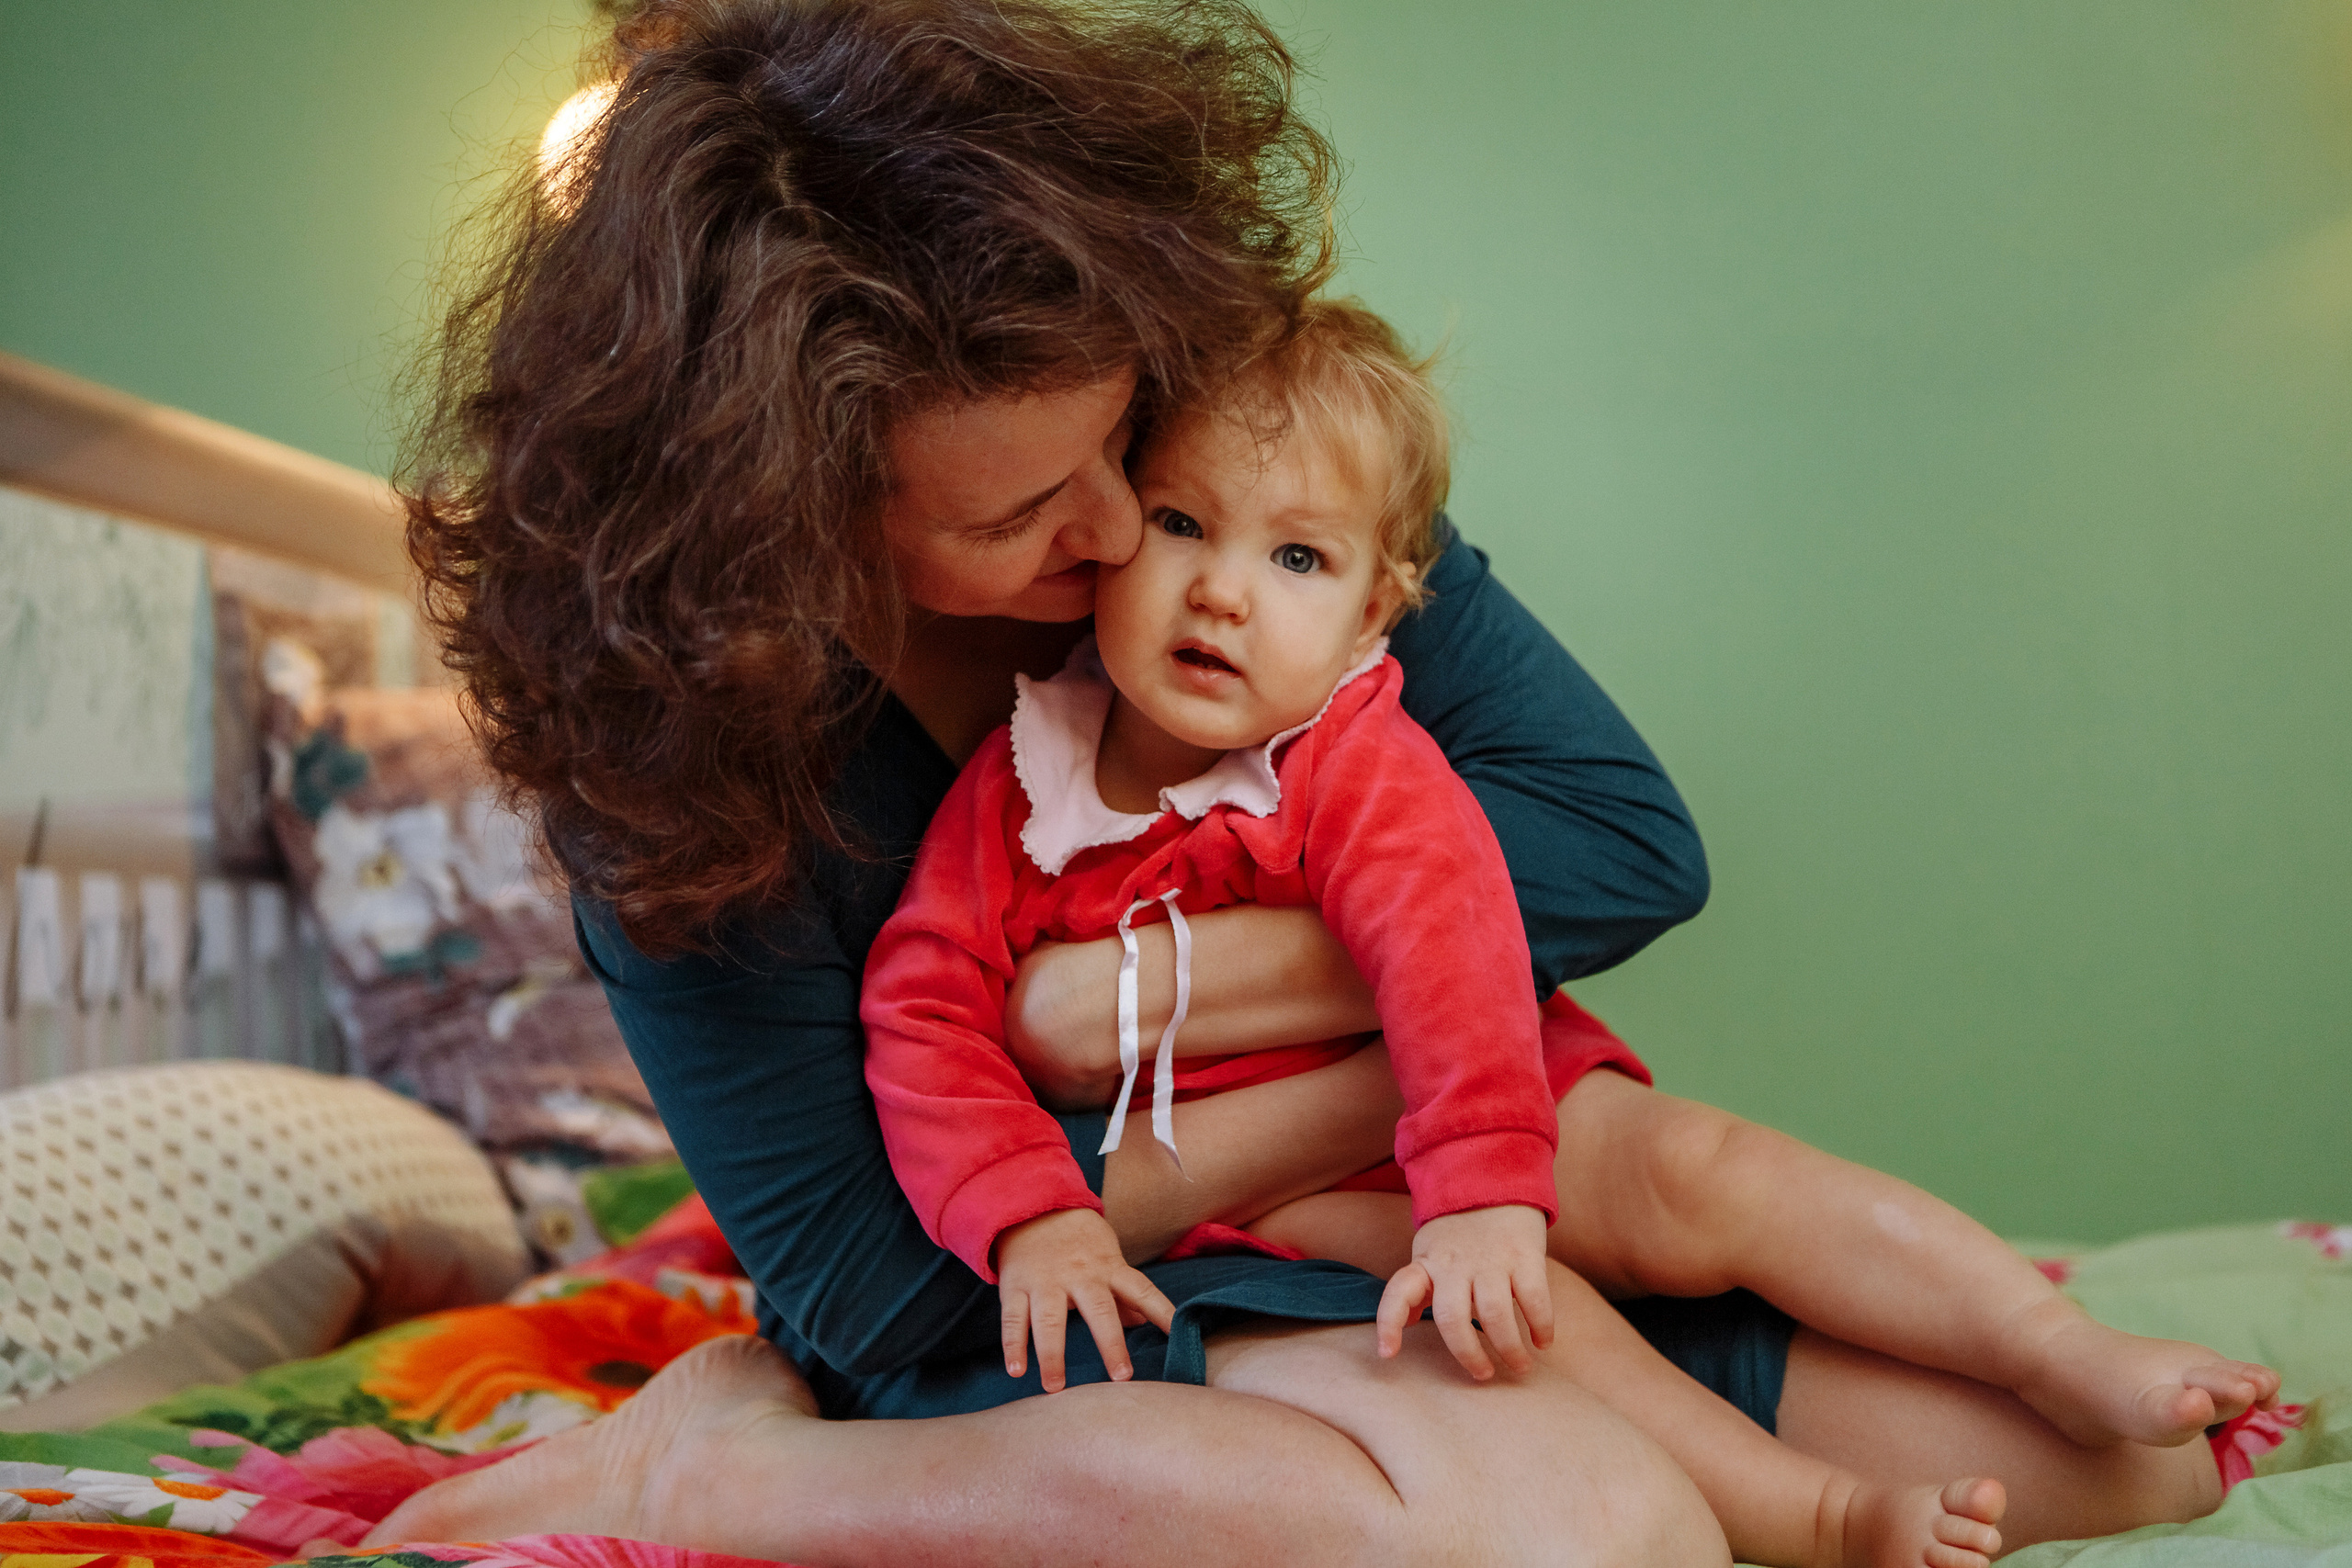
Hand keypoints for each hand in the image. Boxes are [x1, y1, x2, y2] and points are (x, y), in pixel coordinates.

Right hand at [996, 1207, 1175, 1391]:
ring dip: (1052, 1354)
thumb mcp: (1108, 1260)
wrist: (1032, 1208)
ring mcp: (1045, 1281)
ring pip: (1049, 1319)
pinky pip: (1013, 1318)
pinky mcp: (1016, 1286)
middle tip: (1122, 1377)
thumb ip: (1124, 1294)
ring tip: (1055, 1387)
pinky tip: (1016, 1370)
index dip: (1162, 1311)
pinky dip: (1013, 1345)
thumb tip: (1144, 1323)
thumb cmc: (1080, 1242)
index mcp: (1108, 1268)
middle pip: (1098, 1310)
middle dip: (1111, 1343)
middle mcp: (1079, 1275)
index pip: (1142, 1291)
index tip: (1178, 1333)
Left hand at [1375, 1204, 1553, 1379]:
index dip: (1389, 1324)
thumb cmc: (1459, 1229)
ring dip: (1510, 1349)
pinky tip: (1544, 1342)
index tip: (1387, 1355)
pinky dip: (1542, 1326)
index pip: (1399, 1292)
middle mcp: (1455, 1264)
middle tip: (1483, 1375)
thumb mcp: (1430, 1251)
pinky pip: (1534, 1299)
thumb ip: (1421, 1287)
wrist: (1495, 1178)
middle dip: (1468, 1355)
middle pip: (1452, 1319)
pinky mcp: (1524, 1255)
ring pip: (1495, 1316)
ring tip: (1520, 1366)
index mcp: (1427, 1262)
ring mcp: (1490, 1260)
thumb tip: (1406, 1326)